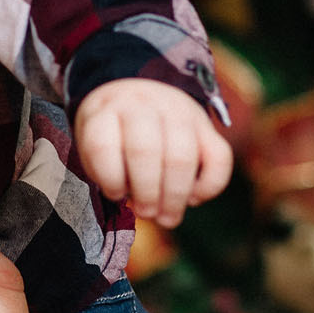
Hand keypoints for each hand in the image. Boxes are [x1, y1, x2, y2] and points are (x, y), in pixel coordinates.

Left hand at [72, 78, 231, 228]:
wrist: (138, 95)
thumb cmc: (113, 133)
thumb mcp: (94, 145)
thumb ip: (108, 173)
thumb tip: (145, 208)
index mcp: (105, 111)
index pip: (102, 145)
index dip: (109, 178)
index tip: (114, 194)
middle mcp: (141, 105)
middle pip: (145, 151)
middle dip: (146, 192)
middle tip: (146, 213)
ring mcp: (178, 111)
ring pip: (182, 156)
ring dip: (175, 195)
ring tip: (166, 217)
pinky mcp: (205, 124)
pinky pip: (219, 156)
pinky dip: (210, 185)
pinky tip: (194, 200)